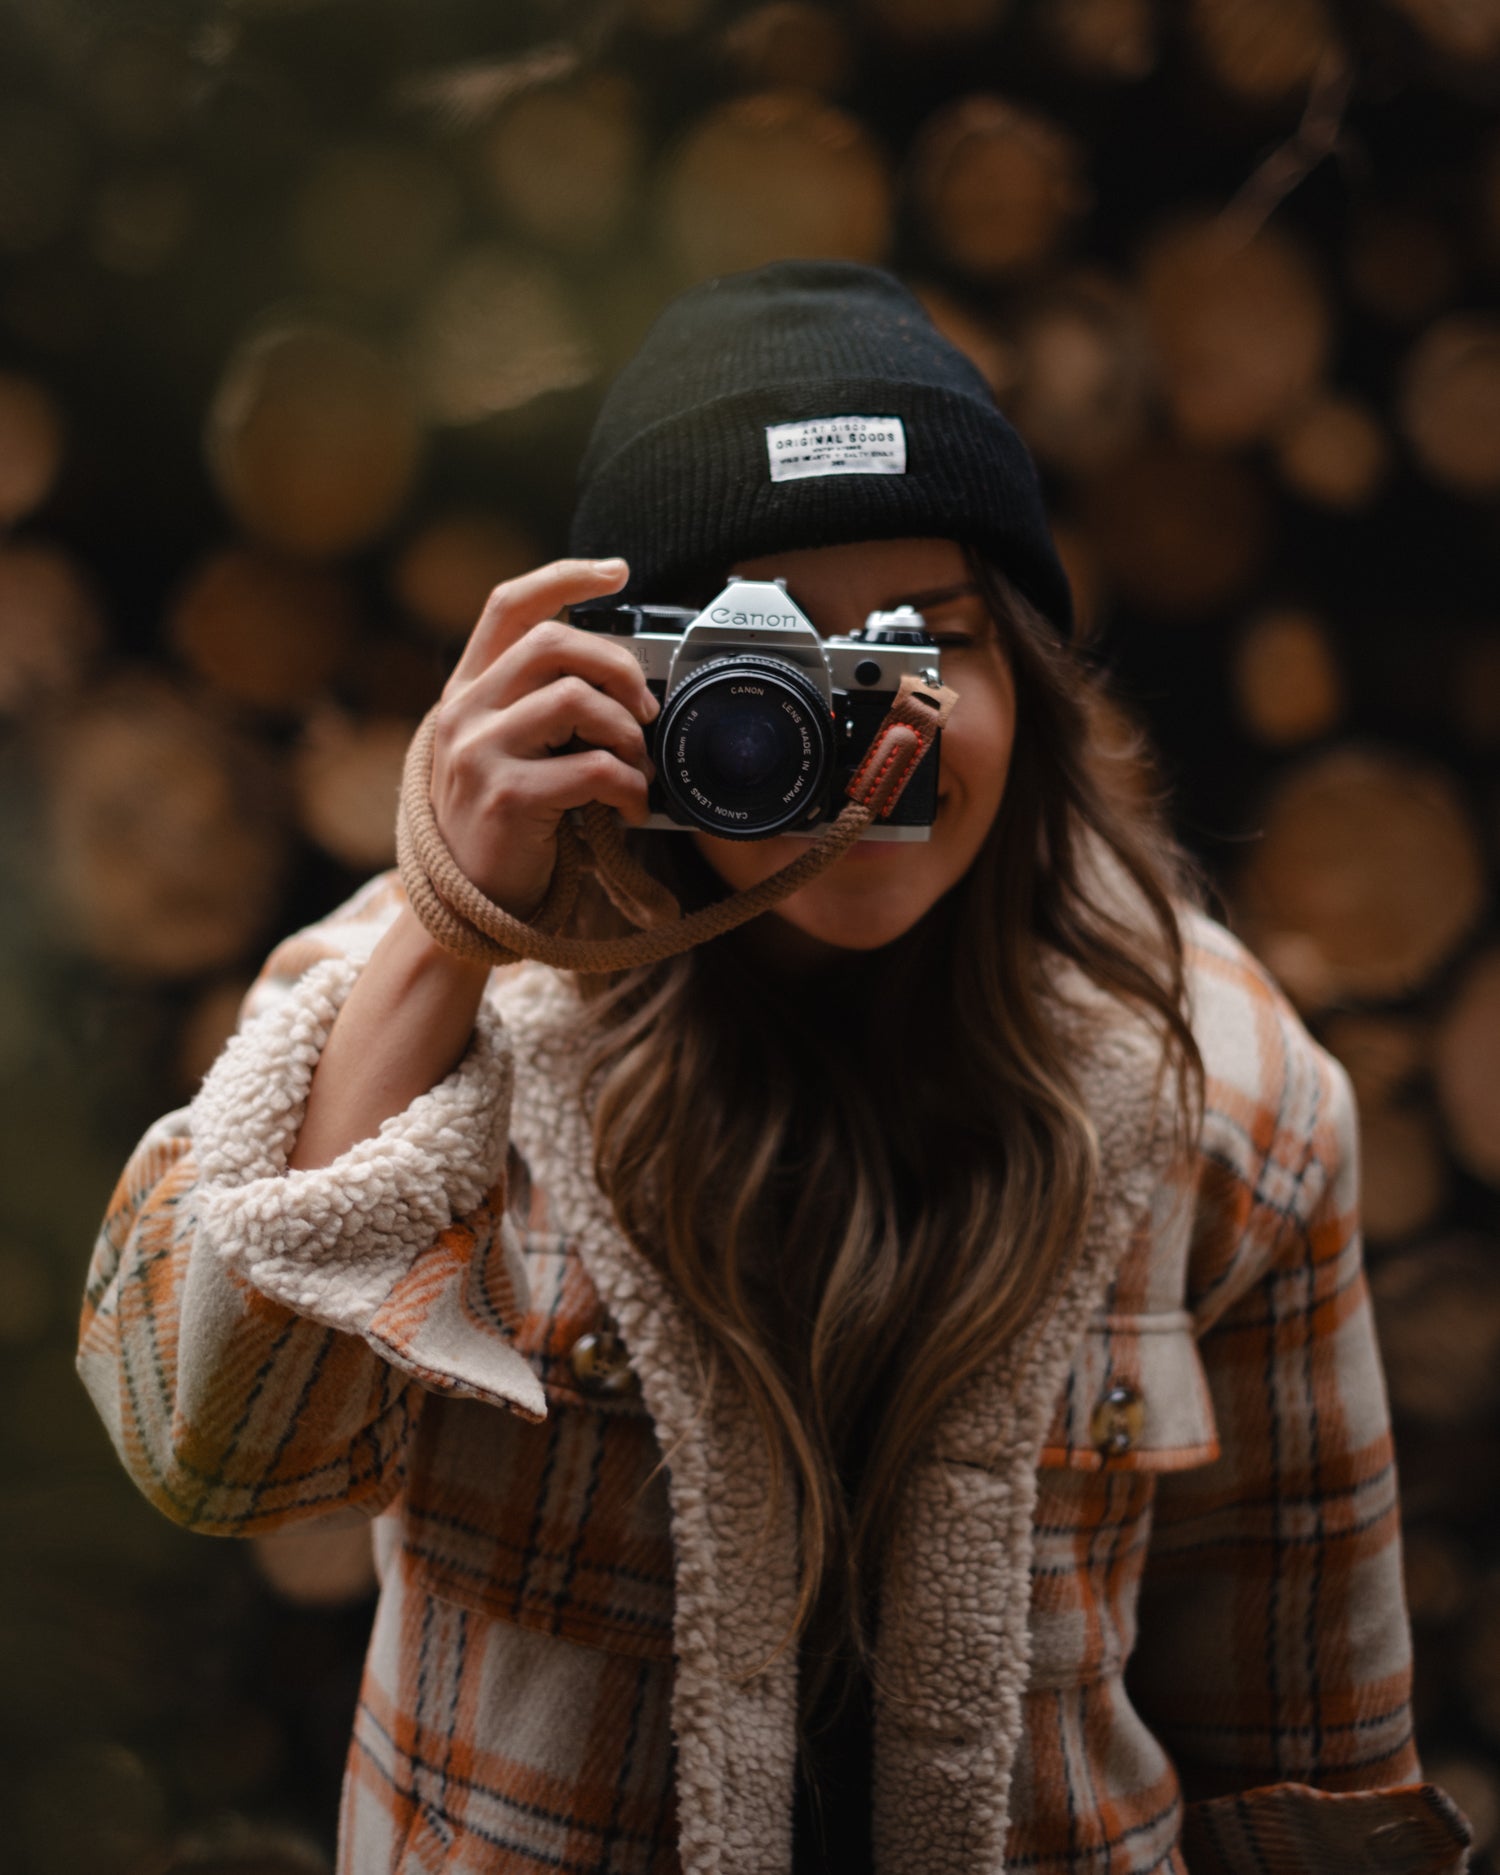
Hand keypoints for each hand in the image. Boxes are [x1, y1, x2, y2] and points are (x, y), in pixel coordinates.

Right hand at [429, 557, 658, 920]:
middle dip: (616, 664)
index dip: (564, 576)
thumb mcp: (503, 754)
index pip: (508, 605)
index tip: (617, 571)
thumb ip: (536, 708)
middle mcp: (462, 712)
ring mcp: (478, 752)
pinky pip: (591, 768)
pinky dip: (628, 786)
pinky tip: (632, 808)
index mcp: (466, 692)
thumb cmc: (502, 830)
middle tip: (645, 707)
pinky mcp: (505, 796)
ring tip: (637, 767)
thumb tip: (620, 679)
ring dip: (626, 732)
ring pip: (574, 698)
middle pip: (551, 641)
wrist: (467, 907)